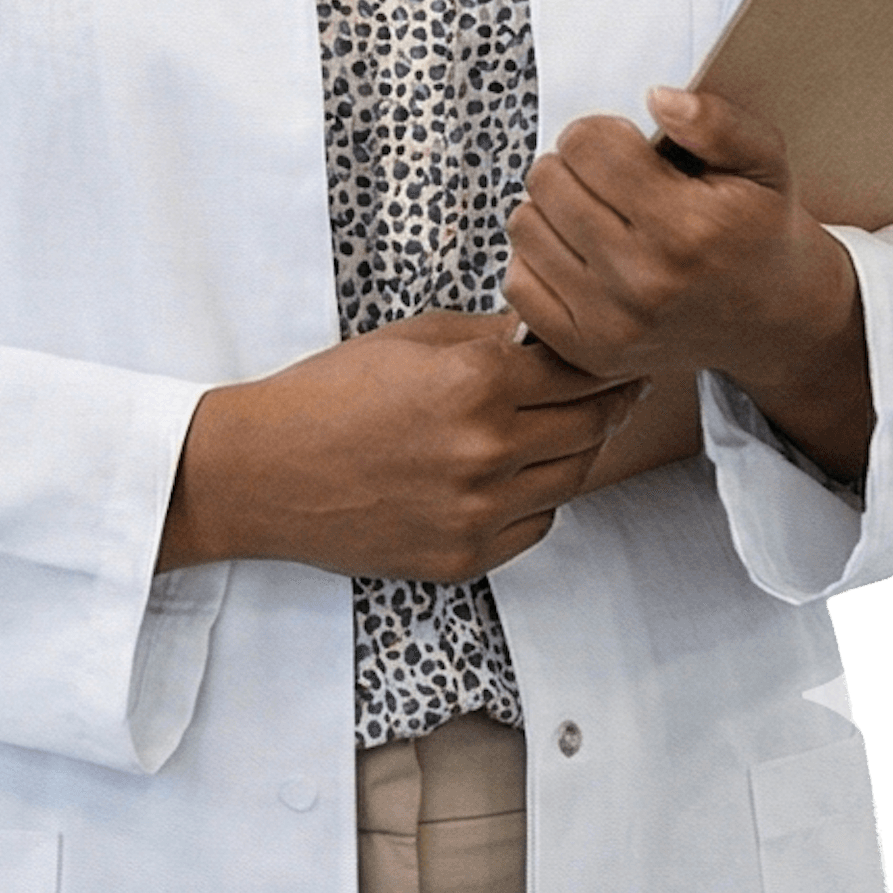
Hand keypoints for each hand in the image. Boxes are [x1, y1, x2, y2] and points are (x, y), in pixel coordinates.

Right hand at [157, 311, 648, 582]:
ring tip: (578, 425)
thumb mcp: (411, 338)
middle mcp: (489, 450)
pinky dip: (541, 496)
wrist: (269, 470)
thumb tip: (544, 336)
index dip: (608, 359)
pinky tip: (524, 472)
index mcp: (477, 382)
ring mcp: (480, 511)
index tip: (623, 351)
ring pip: (572, 479)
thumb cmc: (332, 392)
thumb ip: (487, 337)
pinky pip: (537, 524)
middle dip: (610, 401)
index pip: (581, 371)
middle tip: (623, 386)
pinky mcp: (466, 557)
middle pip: (590, 426)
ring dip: (580, 449)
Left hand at [505, 88, 871, 483]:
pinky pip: (517, 282)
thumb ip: (716, 121)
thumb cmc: (758, 229)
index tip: (626, 147)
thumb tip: (657, 98)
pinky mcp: (587, 352)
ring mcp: (611, 324)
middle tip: (611, 181)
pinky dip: (540, 259)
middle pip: (548, 180)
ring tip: (596, 214)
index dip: (601, 132)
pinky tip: (580, 253)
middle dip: (573, 165)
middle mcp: (644, 282)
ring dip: (552, 209)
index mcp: (688, 228)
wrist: (772, 318)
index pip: (586, 144)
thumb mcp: (763, 161)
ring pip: (524, 226)